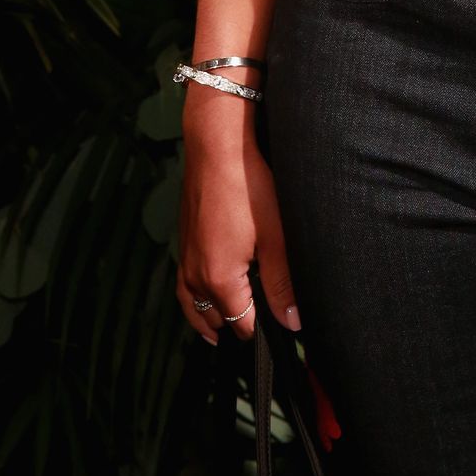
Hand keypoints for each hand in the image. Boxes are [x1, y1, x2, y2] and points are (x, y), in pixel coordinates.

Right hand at [177, 104, 300, 345]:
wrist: (216, 146)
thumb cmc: (248, 187)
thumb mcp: (275, 237)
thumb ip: (282, 283)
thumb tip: (291, 322)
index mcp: (218, 279)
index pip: (240, 324)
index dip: (261, 330)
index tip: (279, 329)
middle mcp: (194, 275)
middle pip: (212, 319)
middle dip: (233, 326)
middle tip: (256, 326)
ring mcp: (185, 257)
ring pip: (192, 305)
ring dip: (209, 318)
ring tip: (222, 329)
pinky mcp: (183, 240)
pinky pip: (184, 284)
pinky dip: (194, 298)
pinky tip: (206, 291)